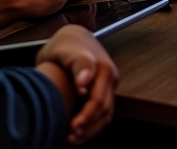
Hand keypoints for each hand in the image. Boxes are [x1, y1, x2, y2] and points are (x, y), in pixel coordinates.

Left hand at [37, 25, 118, 143]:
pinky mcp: (106, 88)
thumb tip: (84, 83)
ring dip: (91, 128)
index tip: (72, 127)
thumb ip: (78, 64)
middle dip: (87, 125)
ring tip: (72, 138)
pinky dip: (93, 123)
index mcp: (103, 67)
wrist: (72, 37)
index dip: (86, 116)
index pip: (97, 100)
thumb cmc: (66, 44)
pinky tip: (77, 130)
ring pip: (106, 113)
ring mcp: (109, 83)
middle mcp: (110, 76)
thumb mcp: (66, 50)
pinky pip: (104, 111)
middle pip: (103, 109)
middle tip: (69, 136)